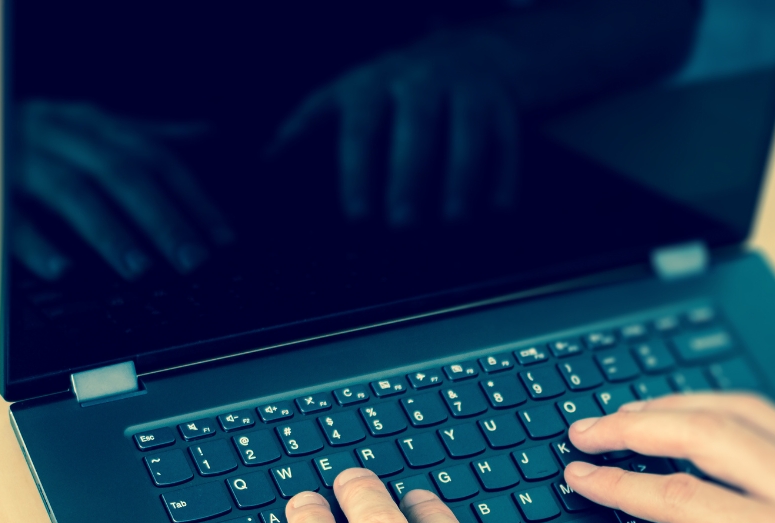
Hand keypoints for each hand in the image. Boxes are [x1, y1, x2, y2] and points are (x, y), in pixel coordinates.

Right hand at [10, 101, 232, 279]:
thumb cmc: (36, 140)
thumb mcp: (92, 131)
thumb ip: (148, 137)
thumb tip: (211, 137)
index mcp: (90, 124)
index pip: (154, 157)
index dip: (193, 197)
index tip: (223, 238)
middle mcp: (58, 133)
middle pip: (120, 172)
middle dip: (161, 218)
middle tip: (191, 261)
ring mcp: (18, 158)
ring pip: (71, 191)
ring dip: (109, 232)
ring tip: (140, 270)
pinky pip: (8, 216)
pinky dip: (36, 243)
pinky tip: (62, 271)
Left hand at [269, 29, 521, 225]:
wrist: (470, 48)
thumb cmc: (394, 86)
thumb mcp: (349, 91)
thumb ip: (308, 122)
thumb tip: (267, 160)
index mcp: (374, 81)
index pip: (362, 126)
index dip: (356, 170)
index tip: (355, 213)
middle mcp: (421, 79)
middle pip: (416, 127)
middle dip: (408, 176)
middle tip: (400, 222)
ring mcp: (466, 87)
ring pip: (466, 131)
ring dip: (461, 176)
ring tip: (453, 218)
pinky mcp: (504, 101)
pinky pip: (507, 138)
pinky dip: (505, 173)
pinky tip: (498, 207)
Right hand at [565, 392, 774, 522]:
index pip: (685, 498)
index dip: (621, 486)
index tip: (583, 479)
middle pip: (706, 433)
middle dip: (633, 426)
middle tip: (586, 431)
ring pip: (739, 411)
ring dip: (673, 406)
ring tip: (625, 414)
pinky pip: (770, 416)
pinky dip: (717, 406)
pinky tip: (697, 415)